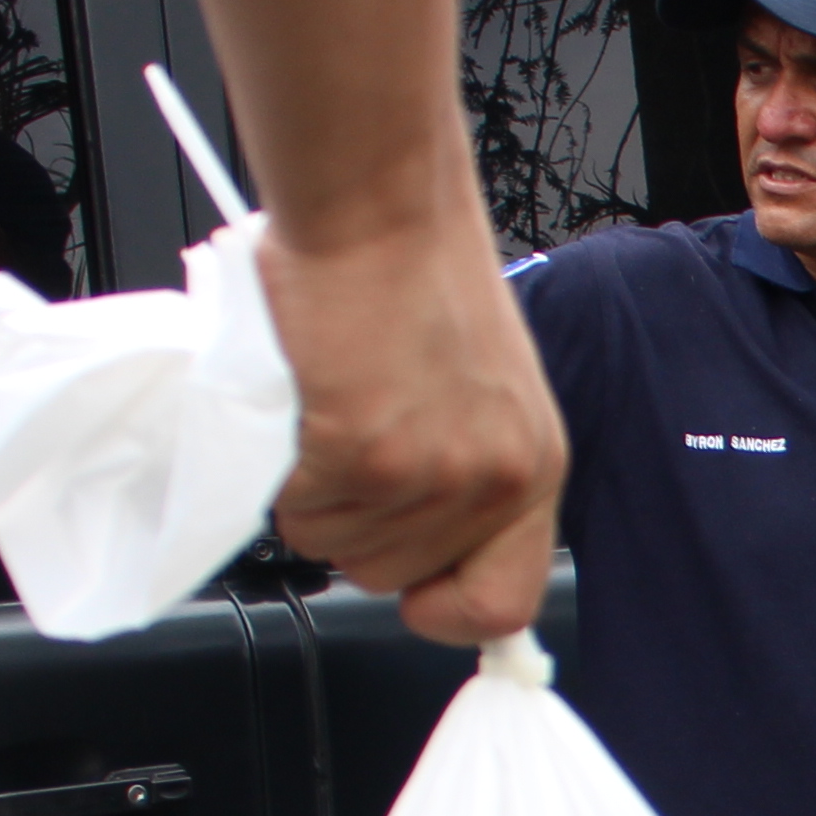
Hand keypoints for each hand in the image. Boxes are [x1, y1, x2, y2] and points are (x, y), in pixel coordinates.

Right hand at [258, 212, 567, 647]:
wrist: (380, 206)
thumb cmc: (417, 276)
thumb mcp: (482, 393)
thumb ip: (463, 472)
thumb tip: (417, 541)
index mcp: (533, 465)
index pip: (506, 601)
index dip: (447, 609)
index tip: (417, 594)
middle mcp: (492, 478)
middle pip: (391, 575)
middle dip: (354, 522)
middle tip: (348, 443)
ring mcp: (428, 471)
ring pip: (334, 544)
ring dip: (313, 490)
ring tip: (331, 408)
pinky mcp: (361, 450)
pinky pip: (297, 505)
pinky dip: (282, 464)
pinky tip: (307, 401)